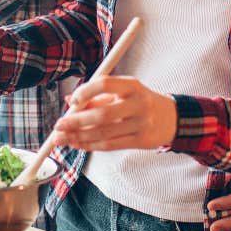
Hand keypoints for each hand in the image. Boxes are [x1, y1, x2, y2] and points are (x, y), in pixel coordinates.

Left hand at [52, 77, 177, 150]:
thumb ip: (97, 96)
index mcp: (132, 85)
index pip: (106, 84)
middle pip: (102, 114)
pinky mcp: (141, 141)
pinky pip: (111, 145)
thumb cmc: (139, 101)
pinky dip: (90, 145)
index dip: (86, 91)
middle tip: (58, 126)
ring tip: (61, 138)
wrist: (171, 118)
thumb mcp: (123, 92)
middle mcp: (138, 103)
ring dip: (79, 137)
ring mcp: (141, 123)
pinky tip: (77, 143)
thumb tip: (69, 101)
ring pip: (104, 133)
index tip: (72, 101)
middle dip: (76, 121)